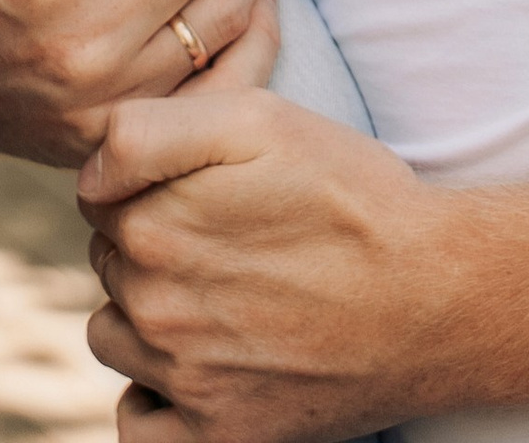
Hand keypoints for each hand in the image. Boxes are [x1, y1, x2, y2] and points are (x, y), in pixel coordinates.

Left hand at [80, 77, 458, 441]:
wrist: (440, 296)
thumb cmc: (348, 195)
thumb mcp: (254, 118)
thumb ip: (145, 130)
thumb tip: (88, 176)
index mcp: (151, 224)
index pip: (100, 196)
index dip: (149, 183)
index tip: (206, 188)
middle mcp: (156, 306)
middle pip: (109, 262)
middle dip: (151, 245)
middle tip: (231, 240)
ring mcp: (185, 380)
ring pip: (115, 334)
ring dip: (148, 317)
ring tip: (224, 297)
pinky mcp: (220, 438)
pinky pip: (138, 427)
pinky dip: (154, 401)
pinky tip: (197, 369)